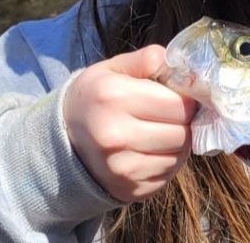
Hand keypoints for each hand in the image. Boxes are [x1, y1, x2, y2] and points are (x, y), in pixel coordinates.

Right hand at [63, 45, 197, 202]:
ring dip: (179, 143)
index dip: (186, 99)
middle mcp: (115, 136)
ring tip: (163, 131)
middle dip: (185, 122)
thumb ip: (146, 59)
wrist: (63, 139)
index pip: (177, 105)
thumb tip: (178, 64)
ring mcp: (121, 168)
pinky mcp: (128, 190)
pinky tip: (154, 150)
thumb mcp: (113, 68)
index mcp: (113, 98)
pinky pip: (168, 176)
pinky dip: (168, 162)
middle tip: (174, 115)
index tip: (181, 97)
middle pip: (181, 133)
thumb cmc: (96, 97)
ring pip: (179, 156)